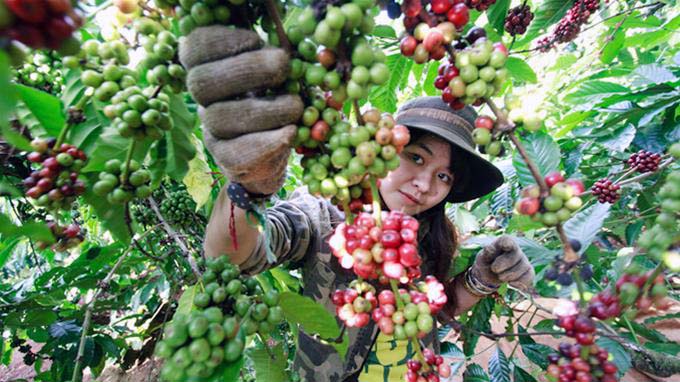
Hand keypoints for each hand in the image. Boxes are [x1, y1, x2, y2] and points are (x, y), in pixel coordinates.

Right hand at [179, 26, 302, 194]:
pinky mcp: (226, 158)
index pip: (194, 48)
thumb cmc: (276, 92)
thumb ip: (269, 52)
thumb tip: (282, 43)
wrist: (276, 145)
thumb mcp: (274, 66)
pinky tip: (290, 133)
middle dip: (247, 70)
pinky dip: (269, 142)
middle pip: (202, 83)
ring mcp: (211, 129)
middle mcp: (203, 98)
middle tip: (282, 64)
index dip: (220, 41)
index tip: (255, 39)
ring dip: (266, 110)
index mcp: (208, 67)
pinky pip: (238, 153)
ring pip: (220, 119)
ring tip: (296, 106)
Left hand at [470, 235, 533, 290]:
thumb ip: (486, 253)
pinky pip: (530, 276)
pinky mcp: (528, 271)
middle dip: (504, 264)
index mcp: (503, 242)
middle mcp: (516, 249)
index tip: (505, 245)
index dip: (507, 242)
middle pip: (516, 255)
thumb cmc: (487, 262)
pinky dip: (521, 282)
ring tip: (501, 277)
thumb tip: (489, 248)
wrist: (491, 273)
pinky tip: (511, 284)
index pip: (507, 240)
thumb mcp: (482, 258)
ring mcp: (523, 260)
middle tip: (494, 269)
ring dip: (511, 275)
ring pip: (524, 267)